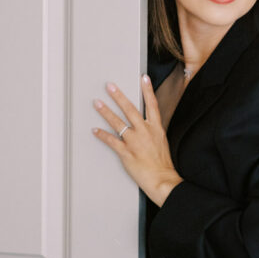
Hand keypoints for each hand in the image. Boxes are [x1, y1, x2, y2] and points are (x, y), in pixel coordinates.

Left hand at [92, 77, 182, 206]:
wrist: (162, 179)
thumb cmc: (163, 164)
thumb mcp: (162, 142)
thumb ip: (153, 132)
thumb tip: (146, 126)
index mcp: (156, 129)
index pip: (152, 105)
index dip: (148, 90)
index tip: (143, 78)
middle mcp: (145, 132)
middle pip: (130, 109)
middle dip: (119, 96)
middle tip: (110, 86)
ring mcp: (135, 142)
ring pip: (118, 123)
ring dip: (106, 112)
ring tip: (98, 103)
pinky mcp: (127, 153)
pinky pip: (112, 141)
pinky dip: (102, 135)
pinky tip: (95, 130)